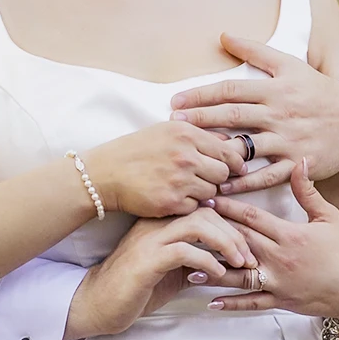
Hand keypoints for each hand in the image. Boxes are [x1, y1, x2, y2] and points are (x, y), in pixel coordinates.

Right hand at [64, 208, 256, 339]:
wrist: (99, 302)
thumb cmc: (136, 287)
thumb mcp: (172, 269)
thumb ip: (195, 258)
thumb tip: (228, 260)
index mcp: (161, 221)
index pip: (204, 207)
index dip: (230, 223)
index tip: (247, 245)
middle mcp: (155, 224)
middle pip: (205, 211)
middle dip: (234, 232)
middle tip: (249, 256)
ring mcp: (150, 240)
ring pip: (197, 224)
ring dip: (226, 243)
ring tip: (240, 263)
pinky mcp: (147, 260)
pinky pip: (184, 250)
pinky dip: (207, 260)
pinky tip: (217, 274)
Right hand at [84, 120, 247, 219]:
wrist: (105, 173)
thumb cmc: (135, 151)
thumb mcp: (165, 132)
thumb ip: (196, 136)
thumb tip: (228, 145)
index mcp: (186, 134)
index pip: (227, 151)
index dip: (232, 163)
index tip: (232, 169)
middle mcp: (185, 155)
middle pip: (223, 173)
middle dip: (215, 178)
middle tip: (202, 180)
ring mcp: (179, 180)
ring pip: (211, 192)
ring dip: (201, 193)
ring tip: (183, 188)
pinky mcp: (171, 202)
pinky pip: (195, 208)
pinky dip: (187, 205)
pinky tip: (172, 198)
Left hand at [169, 33, 338, 193]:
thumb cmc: (318, 90)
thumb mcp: (290, 65)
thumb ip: (255, 51)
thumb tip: (223, 35)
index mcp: (274, 89)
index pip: (231, 90)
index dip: (201, 95)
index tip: (176, 102)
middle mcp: (279, 114)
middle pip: (233, 116)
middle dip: (201, 120)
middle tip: (173, 125)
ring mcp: (288, 141)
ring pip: (247, 147)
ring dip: (217, 152)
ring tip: (191, 156)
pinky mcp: (298, 164)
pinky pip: (266, 176)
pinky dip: (243, 182)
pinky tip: (221, 186)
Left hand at [202, 162, 338, 328]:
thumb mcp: (328, 217)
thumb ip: (308, 191)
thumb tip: (301, 160)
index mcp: (289, 234)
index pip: (252, 217)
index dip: (227, 206)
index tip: (206, 196)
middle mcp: (280, 258)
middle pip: (238, 241)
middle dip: (212, 230)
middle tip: (186, 222)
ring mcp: (278, 281)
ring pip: (239, 274)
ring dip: (213, 268)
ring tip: (187, 261)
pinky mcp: (280, 301)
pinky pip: (252, 303)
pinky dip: (231, 302)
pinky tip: (209, 300)